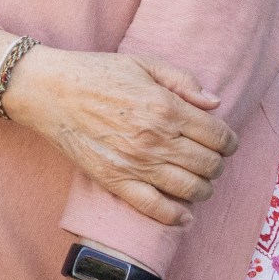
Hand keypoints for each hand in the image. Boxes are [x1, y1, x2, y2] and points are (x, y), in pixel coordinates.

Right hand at [0, 43, 233, 226]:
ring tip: (197, 181)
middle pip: (210, 165)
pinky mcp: (116, 181)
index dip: (229, 142)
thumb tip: (215, 103)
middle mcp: (157, 139)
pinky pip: (155, 208)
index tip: (224, 142)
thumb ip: (183, 80)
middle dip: (217, 163)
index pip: (219, 136)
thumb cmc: (96, 73)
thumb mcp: (143, 63)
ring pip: (191, 189)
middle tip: (209, 159)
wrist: (48, 92)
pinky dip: (175, 216)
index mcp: (167, 107)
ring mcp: (136, 163)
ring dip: (203, 188)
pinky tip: (184, 214)